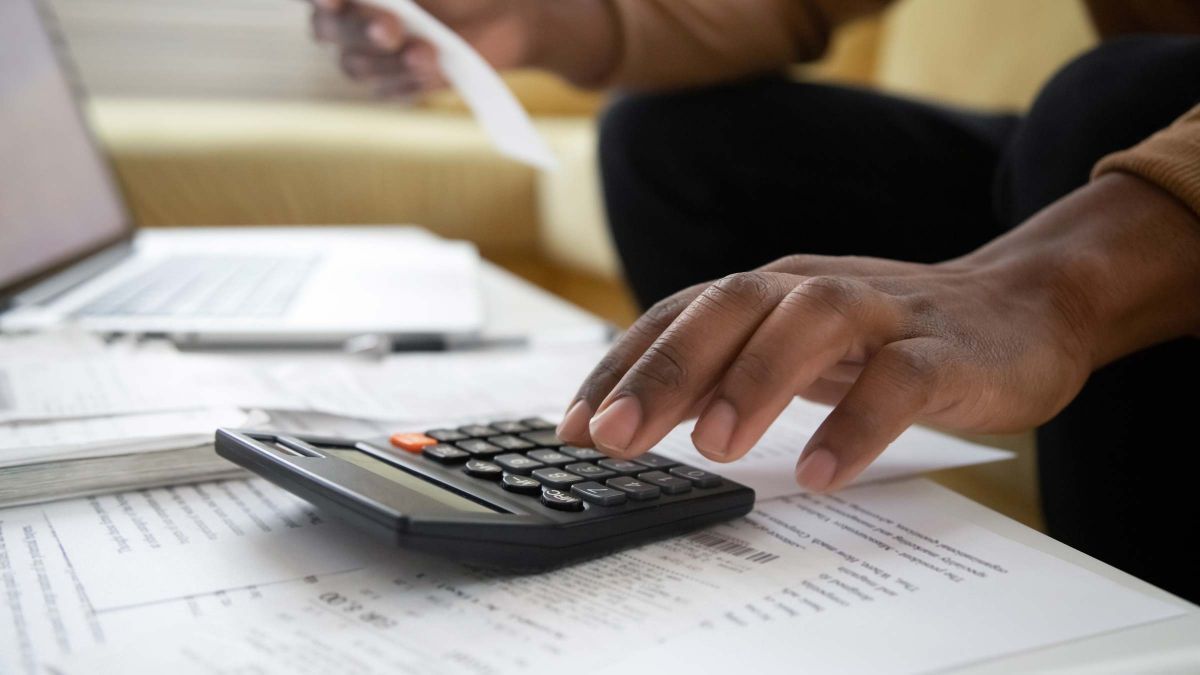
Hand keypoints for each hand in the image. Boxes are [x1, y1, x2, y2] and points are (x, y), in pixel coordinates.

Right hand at [310, 0, 540, 95]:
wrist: (502, 20)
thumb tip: (380, 2)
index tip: (332, 1)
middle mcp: (349, 16)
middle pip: (327, 28)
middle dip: (359, 29)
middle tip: (392, 30)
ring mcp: (367, 54)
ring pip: (356, 65)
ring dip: (392, 60)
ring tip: (429, 52)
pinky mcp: (391, 84)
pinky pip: (387, 90)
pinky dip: (412, 80)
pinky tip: (437, 68)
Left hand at [556, 174, 1199, 491]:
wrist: (1020, 304)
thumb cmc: (884, 336)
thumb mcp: (793, 344)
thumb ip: (721, 368)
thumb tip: (628, 417)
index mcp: (770, 289)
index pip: (679, 314)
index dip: (622, 366)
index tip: (572, 427)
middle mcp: (814, 287)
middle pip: (731, 306)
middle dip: (666, 370)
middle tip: (616, 437)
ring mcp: (883, 311)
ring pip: (811, 323)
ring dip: (754, 381)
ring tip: (714, 448)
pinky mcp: (945, 349)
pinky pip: (900, 378)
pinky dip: (857, 422)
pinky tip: (820, 471)